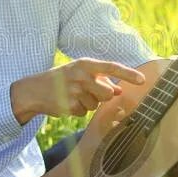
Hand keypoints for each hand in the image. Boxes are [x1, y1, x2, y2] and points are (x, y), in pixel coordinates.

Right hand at [11, 58, 144, 122]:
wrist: (34, 90)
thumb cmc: (62, 79)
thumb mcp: (80, 74)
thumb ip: (99, 80)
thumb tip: (118, 91)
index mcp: (85, 64)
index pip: (112, 67)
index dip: (128, 74)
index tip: (143, 80)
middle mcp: (81, 76)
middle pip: (107, 93)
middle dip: (101, 96)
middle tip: (87, 91)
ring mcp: (75, 91)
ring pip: (95, 105)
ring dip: (87, 104)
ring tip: (72, 96)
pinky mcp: (70, 106)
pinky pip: (84, 113)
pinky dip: (78, 110)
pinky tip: (67, 103)